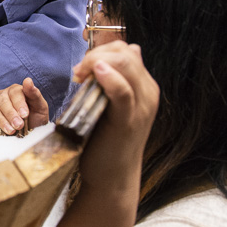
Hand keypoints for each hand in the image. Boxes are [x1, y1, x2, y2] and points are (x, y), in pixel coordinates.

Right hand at [0, 77, 48, 134]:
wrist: (31, 132)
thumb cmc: (36, 118)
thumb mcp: (41, 107)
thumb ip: (35, 94)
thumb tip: (28, 80)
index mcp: (15, 91)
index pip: (14, 93)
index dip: (19, 103)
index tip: (25, 115)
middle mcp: (2, 96)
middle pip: (2, 101)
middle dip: (10, 114)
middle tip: (19, 125)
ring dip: (1, 121)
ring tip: (11, 131)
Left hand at [71, 41, 158, 192]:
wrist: (112, 176)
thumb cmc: (106, 139)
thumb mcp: (111, 104)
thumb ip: (117, 79)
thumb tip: (128, 50)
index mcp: (144, 87)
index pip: (126, 50)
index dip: (100, 51)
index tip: (82, 68)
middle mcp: (148, 93)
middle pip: (125, 53)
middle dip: (96, 55)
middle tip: (77, 73)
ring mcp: (141, 107)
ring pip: (126, 65)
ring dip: (96, 63)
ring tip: (79, 77)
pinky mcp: (128, 121)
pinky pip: (123, 92)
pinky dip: (109, 79)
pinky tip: (95, 74)